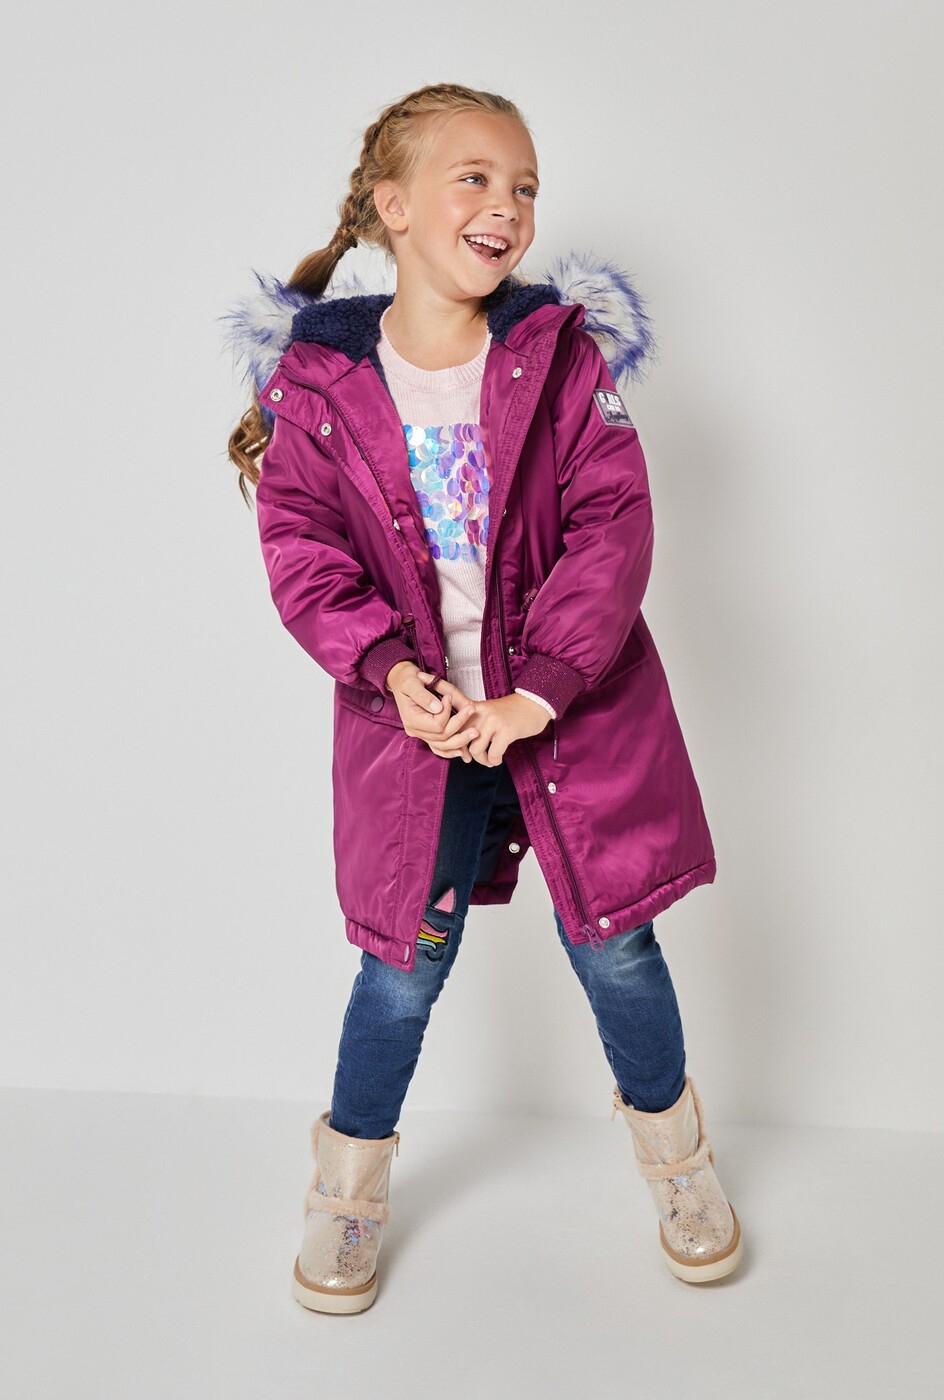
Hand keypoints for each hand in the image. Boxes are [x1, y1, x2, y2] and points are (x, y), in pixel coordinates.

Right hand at [385, 662, 480, 761]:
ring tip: (475, 732)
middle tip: (472, 710)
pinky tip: (462, 750)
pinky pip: (439, 748)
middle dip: (459, 724)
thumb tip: (438, 708)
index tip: (450, 697)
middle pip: (441, 736)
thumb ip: (423, 696)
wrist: (401, 680)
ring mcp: (420, 733)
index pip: (436, 724)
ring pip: (442, 745)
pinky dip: (450, 750)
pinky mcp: (426, 733)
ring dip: (460, 740)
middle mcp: (415, 729)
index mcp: (411, 719)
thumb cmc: (407, 679)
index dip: (447, 712)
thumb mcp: (412, 683)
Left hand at [417, 679, 551, 766]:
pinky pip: (492, 754)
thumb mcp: (488, 712)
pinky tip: (496, 760)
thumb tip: (460, 742)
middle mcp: (481, 712)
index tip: (421, 676)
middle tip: (468, 759)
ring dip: (481, 759)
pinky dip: (493, 761)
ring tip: (487, 759)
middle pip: (460, 734)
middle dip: (463, 751)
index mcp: (474, 706)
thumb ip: (472, 721)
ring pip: (475, 748)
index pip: (452, 694)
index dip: (436, 686)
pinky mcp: (506, 732)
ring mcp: (493, 721)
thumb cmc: (510, 714)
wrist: (534, 707)